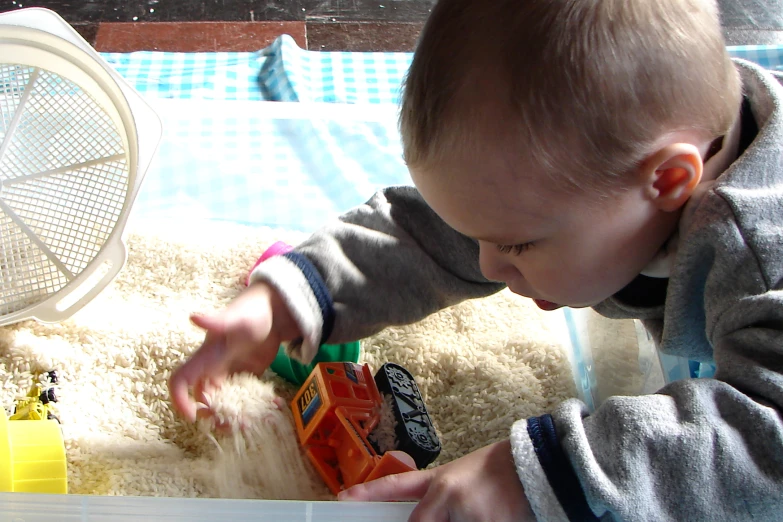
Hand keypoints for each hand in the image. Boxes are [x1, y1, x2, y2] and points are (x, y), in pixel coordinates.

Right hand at [168, 282, 299, 422]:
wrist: (273, 310)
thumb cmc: (250, 311)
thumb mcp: (234, 319)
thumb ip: (216, 321)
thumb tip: (193, 317)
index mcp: (205, 357)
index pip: (180, 381)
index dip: (180, 399)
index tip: (192, 416)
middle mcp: (214, 368)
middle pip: (203, 398)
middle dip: (212, 415)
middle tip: (229, 426)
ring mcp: (231, 373)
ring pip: (223, 401)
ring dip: (231, 415)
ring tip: (248, 424)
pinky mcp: (248, 376)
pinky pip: (244, 396)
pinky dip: (251, 406)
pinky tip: (268, 410)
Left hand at [338, 440, 534, 521]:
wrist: (538, 466)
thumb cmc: (502, 469)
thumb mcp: (464, 476)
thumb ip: (441, 498)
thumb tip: (422, 518)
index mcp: (442, 480)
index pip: (398, 486)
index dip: (370, 493)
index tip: (344, 497)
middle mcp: (449, 497)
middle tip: (452, 511)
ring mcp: (469, 516)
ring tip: (487, 509)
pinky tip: (496, 515)